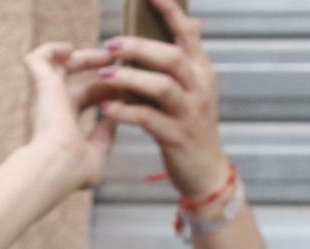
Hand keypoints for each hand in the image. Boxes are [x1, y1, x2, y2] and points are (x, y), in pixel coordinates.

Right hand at [20, 42, 116, 192]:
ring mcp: (48, 97)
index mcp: (68, 123)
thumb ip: (105, 135)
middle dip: (101, 72)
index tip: (129, 87)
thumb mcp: (98, 153)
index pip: (89, 99)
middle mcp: (56, 108)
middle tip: (121, 63)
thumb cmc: (74, 171)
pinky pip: (37, 59)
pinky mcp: (44, 87)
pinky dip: (50, 49)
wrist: (57, 168)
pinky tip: (69, 48)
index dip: (107, 91)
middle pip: (80, 81)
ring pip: (62, 66)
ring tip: (107, 54)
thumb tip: (114, 120)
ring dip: (84, 57)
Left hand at [75, 0, 228, 199]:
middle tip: (110, 45)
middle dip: (138, 48)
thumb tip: (191, 22)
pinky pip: (147, 118)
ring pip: (160, 87)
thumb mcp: (195, 89)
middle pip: (171, 58)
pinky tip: (107, 107)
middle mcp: (200, 90)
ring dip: (128, 78)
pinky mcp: (176, 137)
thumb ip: (185, 58)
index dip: (168, 11)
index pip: (187, 33)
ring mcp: (190, 114)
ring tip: (104, 75)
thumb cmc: (191, 125)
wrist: (206, 172)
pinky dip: (124, 111)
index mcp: (202, 73)